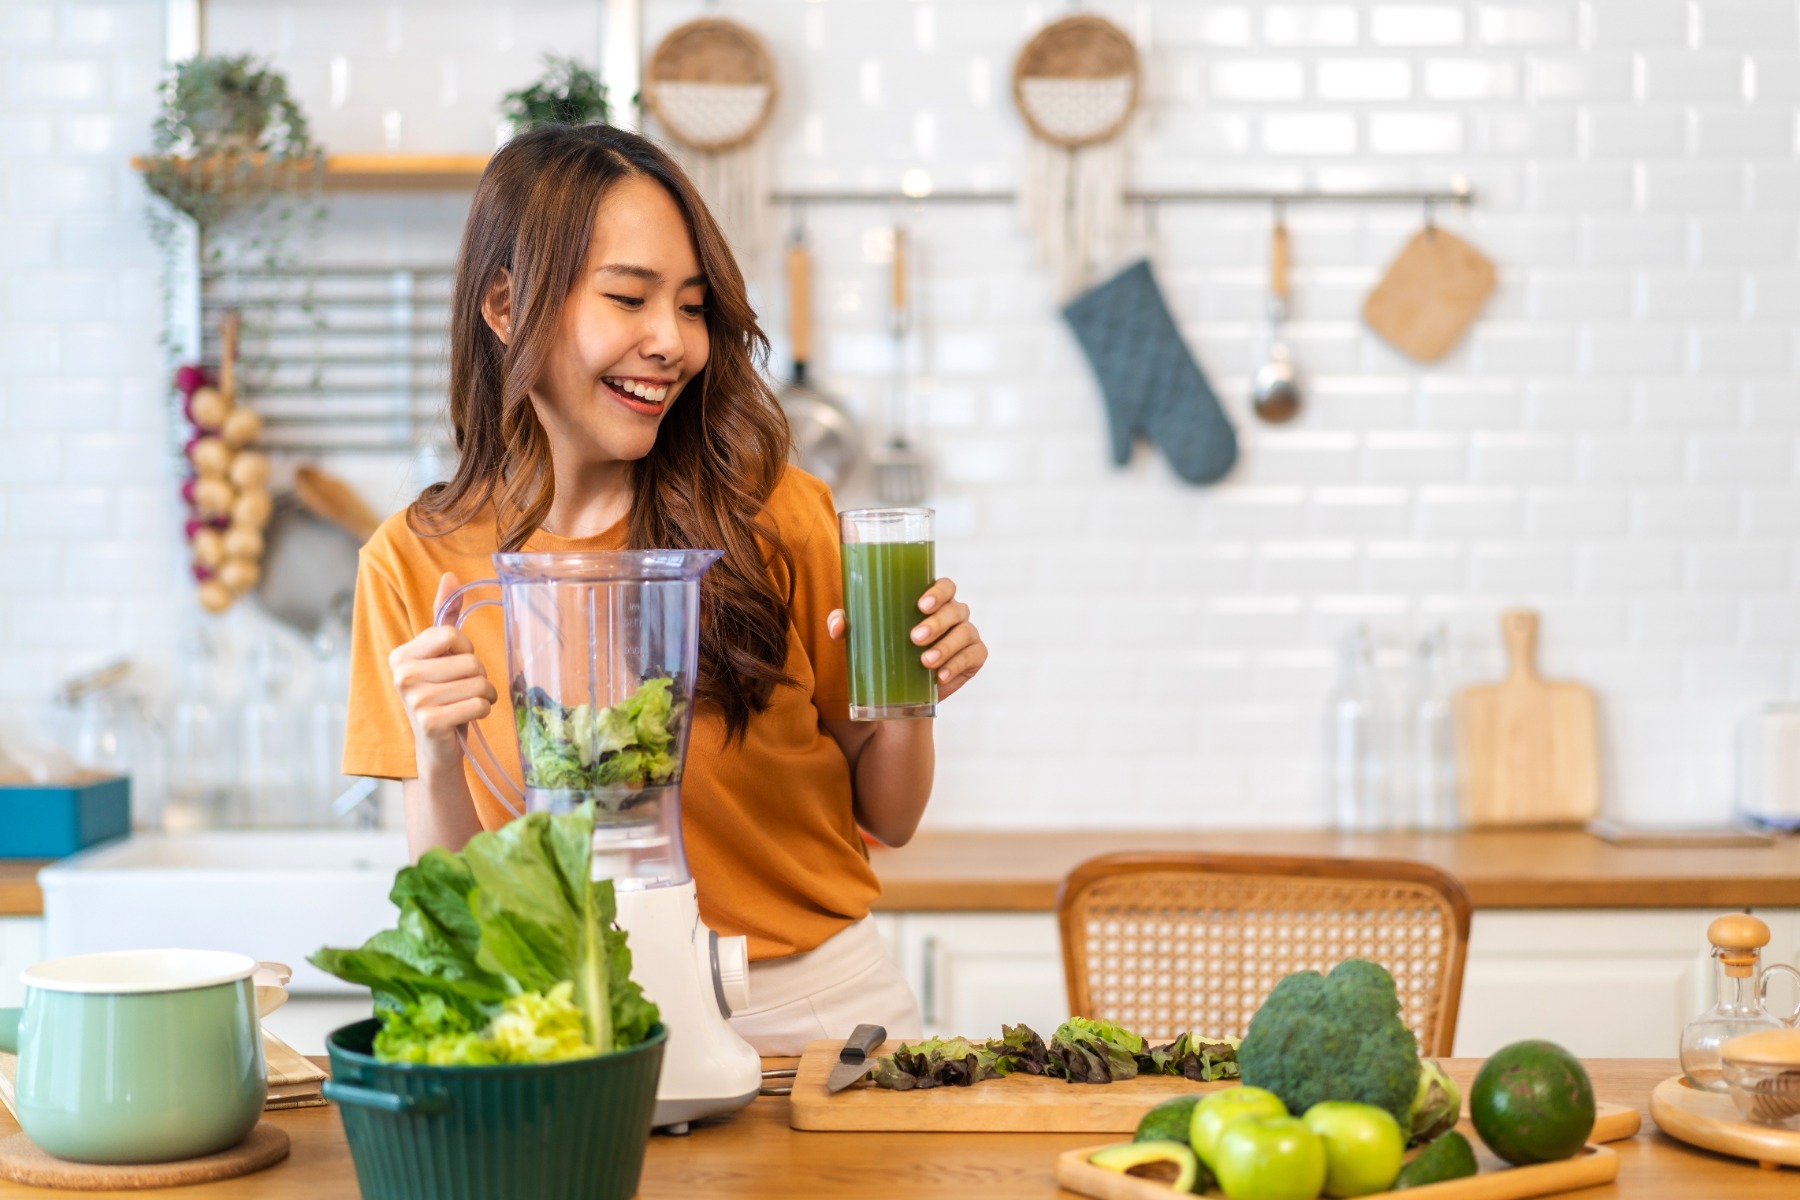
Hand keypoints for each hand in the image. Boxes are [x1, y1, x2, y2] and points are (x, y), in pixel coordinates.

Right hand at [390, 572, 496, 770]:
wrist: (437, 747)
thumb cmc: (442, 697)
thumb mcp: (442, 656)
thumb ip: (444, 618)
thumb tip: (449, 576)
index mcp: (401, 654)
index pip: (453, 635)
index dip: (466, 650)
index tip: (456, 665)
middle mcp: (402, 674)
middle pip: (470, 661)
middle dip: (479, 676)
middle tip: (464, 690)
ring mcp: (414, 699)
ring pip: (479, 683)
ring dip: (485, 695)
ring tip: (468, 704)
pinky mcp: (431, 722)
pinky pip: (479, 704)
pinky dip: (483, 711)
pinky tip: (468, 718)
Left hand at [827, 576, 986, 701]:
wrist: (899, 692)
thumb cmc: (884, 650)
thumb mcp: (863, 636)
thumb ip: (846, 623)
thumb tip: (837, 625)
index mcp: (933, 601)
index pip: (945, 585)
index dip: (938, 591)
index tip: (921, 605)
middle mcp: (954, 614)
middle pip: (955, 609)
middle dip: (936, 623)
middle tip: (914, 638)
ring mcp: (967, 635)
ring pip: (965, 633)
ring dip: (946, 646)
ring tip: (925, 661)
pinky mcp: (974, 658)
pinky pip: (974, 656)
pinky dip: (957, 665)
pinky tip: (940, 676)